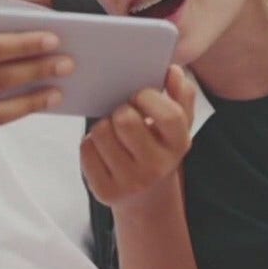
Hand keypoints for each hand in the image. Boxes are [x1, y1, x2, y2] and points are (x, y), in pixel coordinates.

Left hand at [81, 66, 196, 213]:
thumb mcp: (177, 125)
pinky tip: (102, 148)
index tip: (139, 96)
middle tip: (123, 114)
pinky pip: (86, 149)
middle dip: (120, 110)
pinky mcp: (106, 192)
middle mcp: (157, 167)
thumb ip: (181, 93)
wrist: (147, 197)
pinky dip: (90, 142)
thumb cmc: (158, 147)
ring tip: (112, 131)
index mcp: (179, 144)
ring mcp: (131, 182)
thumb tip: (172, 71)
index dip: (148, 98)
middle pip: (125, 120)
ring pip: (101, 133)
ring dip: (102, 125)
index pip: (168, 115)